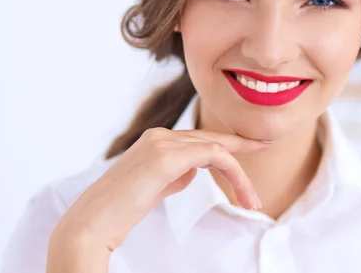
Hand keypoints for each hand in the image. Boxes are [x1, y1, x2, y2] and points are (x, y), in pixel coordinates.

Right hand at [47, 127, 269, 263]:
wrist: (92, 224)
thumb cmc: (121, 211)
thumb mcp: (154, 187)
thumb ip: (174, 174)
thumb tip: (194, 170)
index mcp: (156, 140)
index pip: (201, 137)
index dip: (229, 141)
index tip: (253, 143)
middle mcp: (161, 135)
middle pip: (212, 140)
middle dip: (243, 146)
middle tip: (268, 144)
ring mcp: (163, 142)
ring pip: (217, 149)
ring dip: (239, 174)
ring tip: (252, 200)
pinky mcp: (167, 156)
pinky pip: (214, 157)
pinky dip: (233, 173)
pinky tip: (242, 192)